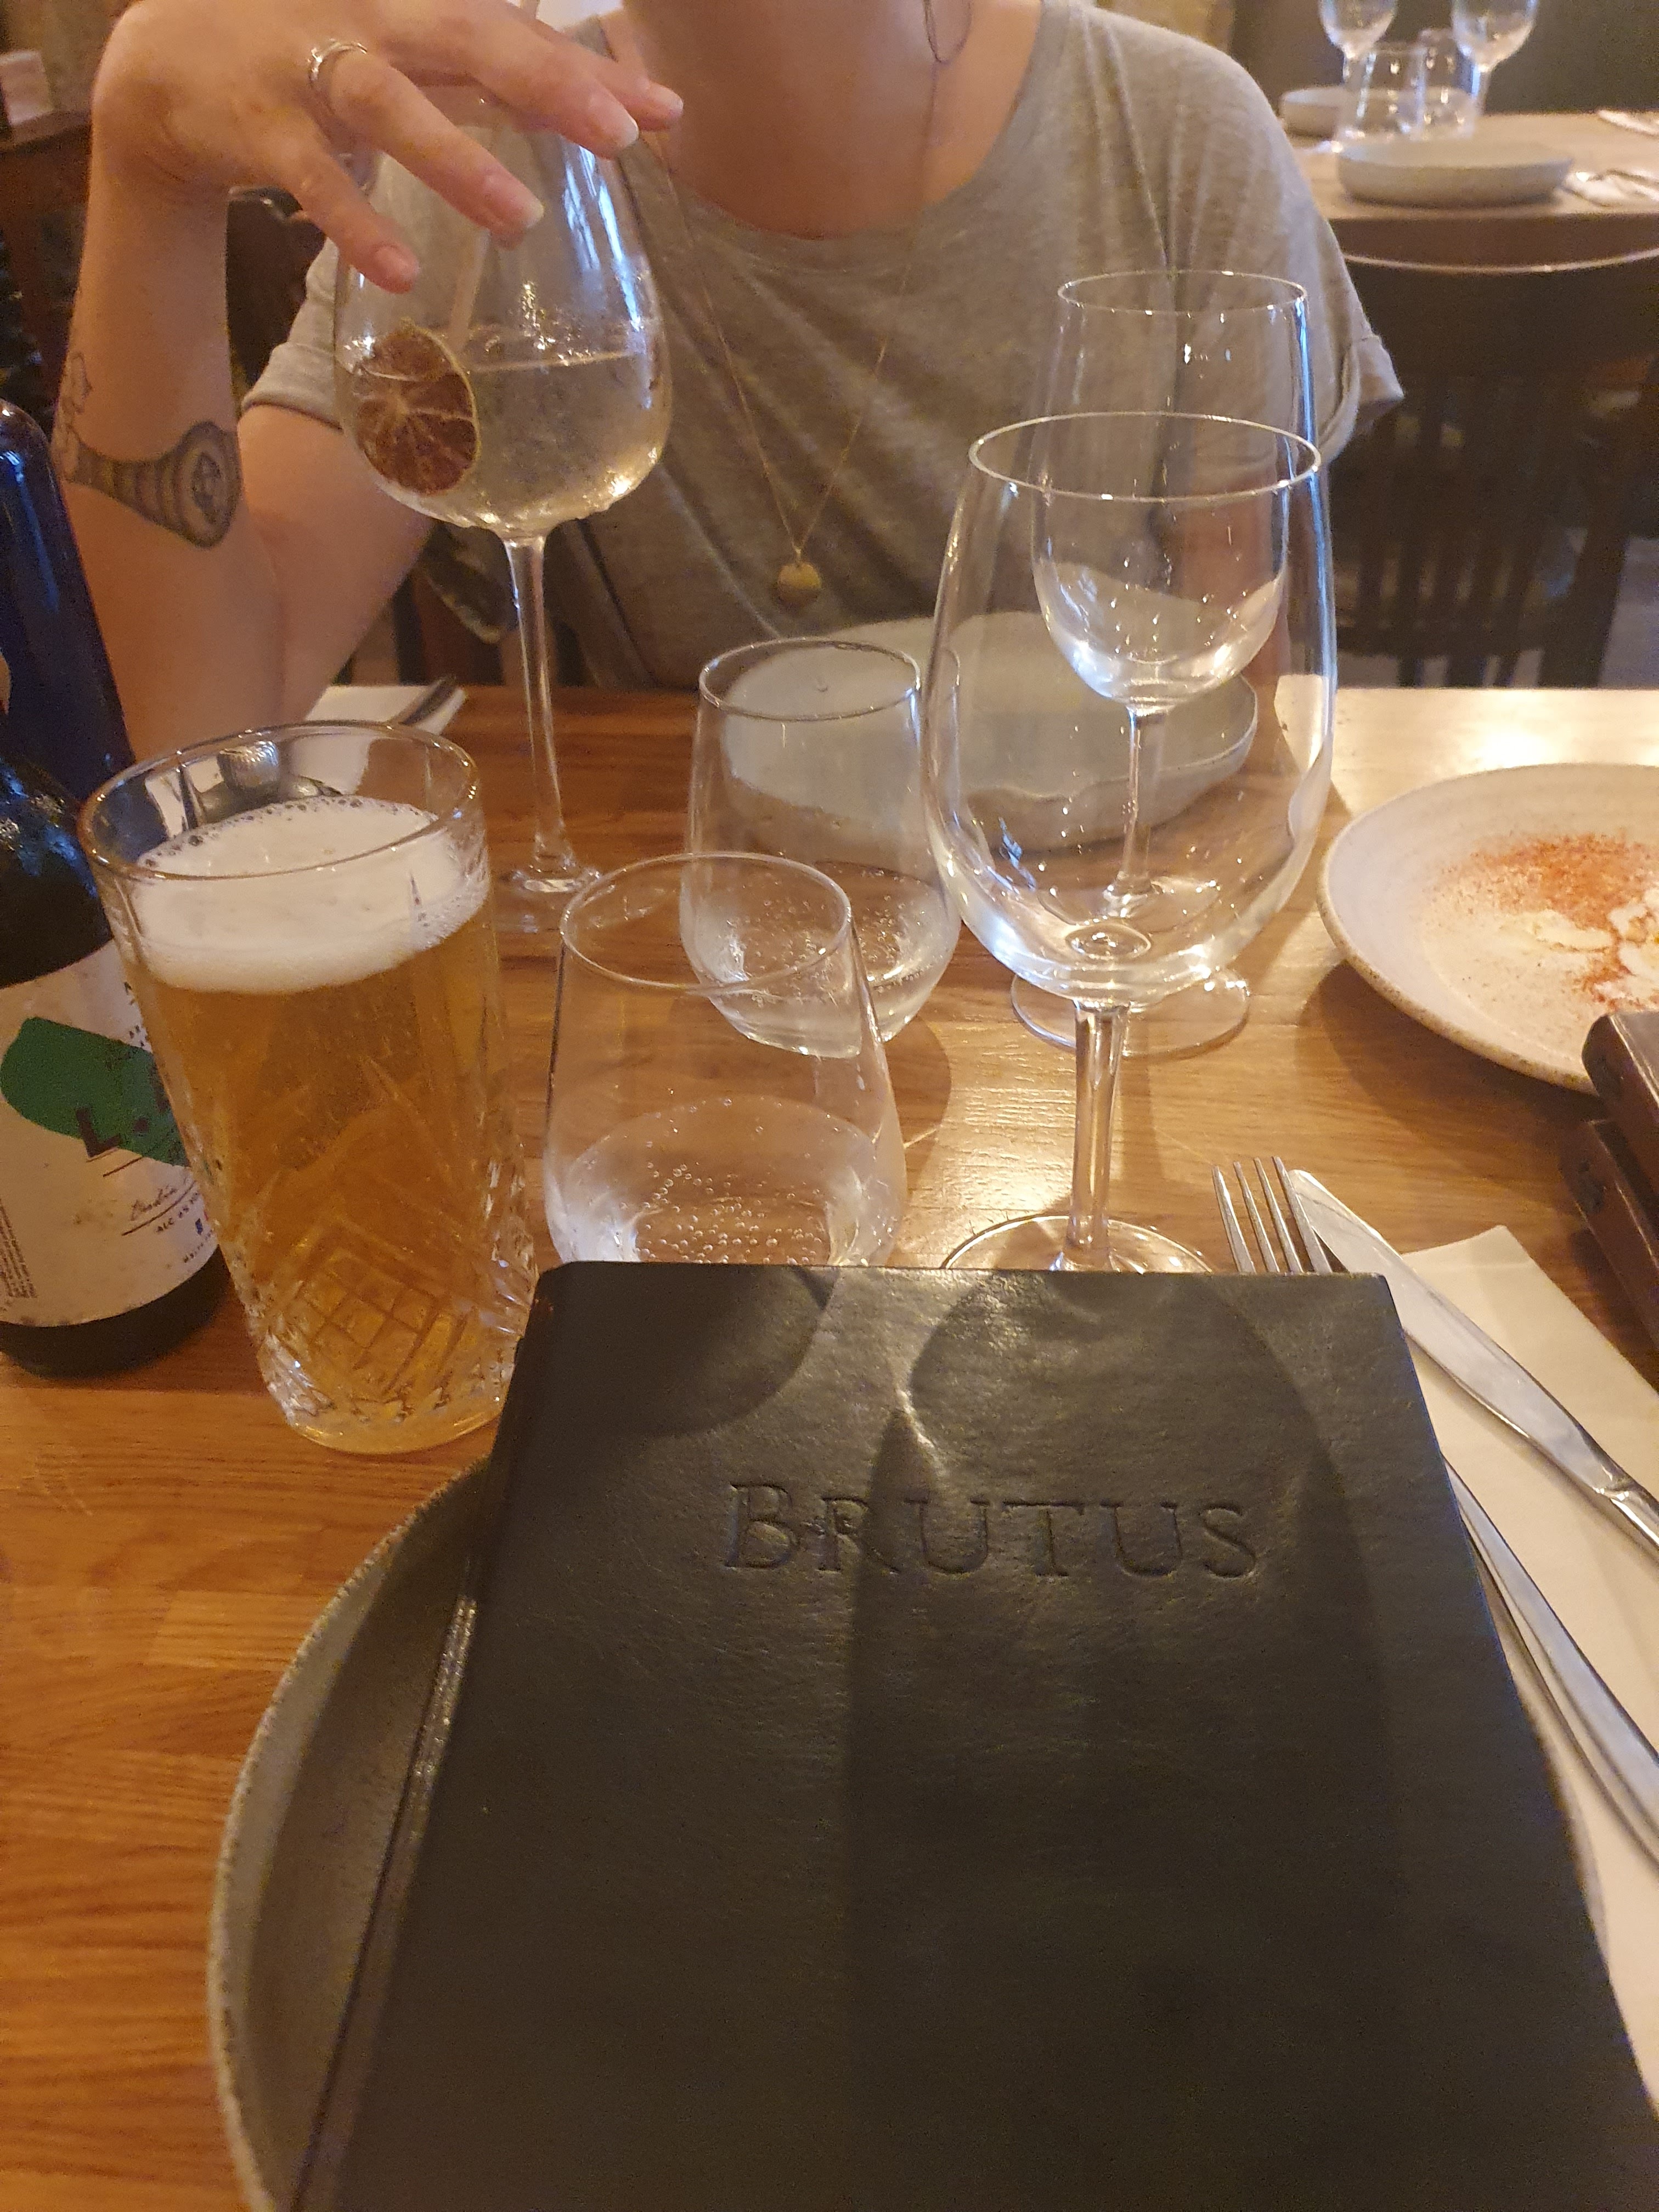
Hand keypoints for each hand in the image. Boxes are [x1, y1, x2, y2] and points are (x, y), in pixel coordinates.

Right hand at [92, 0, 681, 288]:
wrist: (171, 60)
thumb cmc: (315, 51)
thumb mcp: (408, 50)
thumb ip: (496, 77)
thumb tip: (608, 110)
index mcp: (413, 8)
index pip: (514, 31)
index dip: (588, 70)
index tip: (663, 112)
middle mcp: (370, 25)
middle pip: (467, 41)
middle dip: (547, 84)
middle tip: (620, 136)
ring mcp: (311, 73)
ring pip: (391, 106)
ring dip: (455, 159)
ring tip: (518, 217)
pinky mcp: (261, 129)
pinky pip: (315, 180)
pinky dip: (358, 224)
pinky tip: (405, 272)